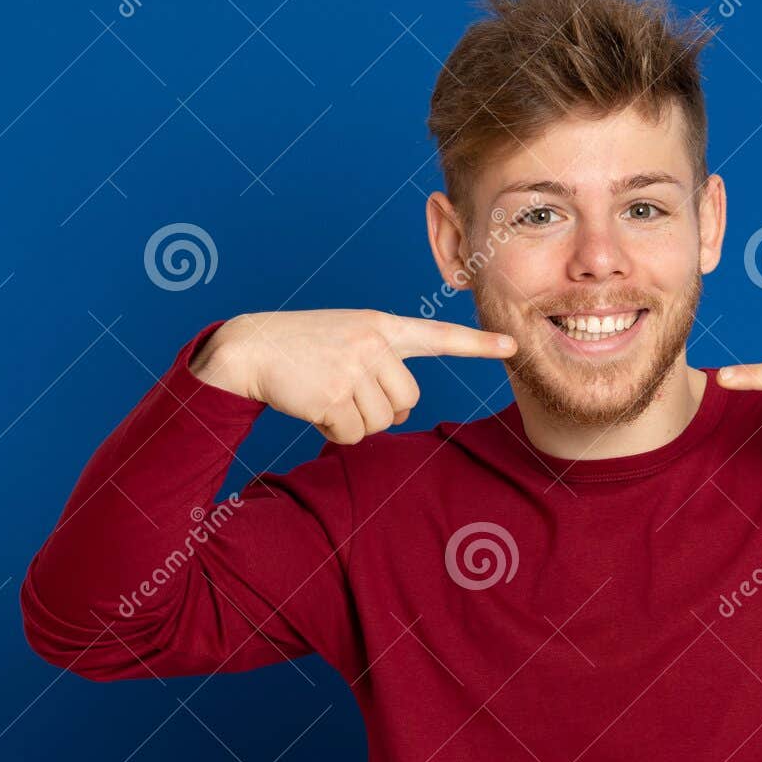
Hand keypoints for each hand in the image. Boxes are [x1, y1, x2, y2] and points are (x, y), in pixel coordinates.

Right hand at [189, 309, 515, 443]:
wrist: (249, 348)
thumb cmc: (301, 349)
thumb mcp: (348, 340)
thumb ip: (382, 363)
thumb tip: (401, 415)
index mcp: (381, 326)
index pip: (438, 336)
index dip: (478, 345)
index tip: (513, 346)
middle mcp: (373, 343)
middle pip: (407, 401)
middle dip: (382, 410)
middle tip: (346, 393)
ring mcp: (354, 368)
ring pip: (381, 422)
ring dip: (353, 422)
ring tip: (324, 393)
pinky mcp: (333, 394)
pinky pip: (352, 435)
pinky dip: (333, 432)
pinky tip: (312, 406)